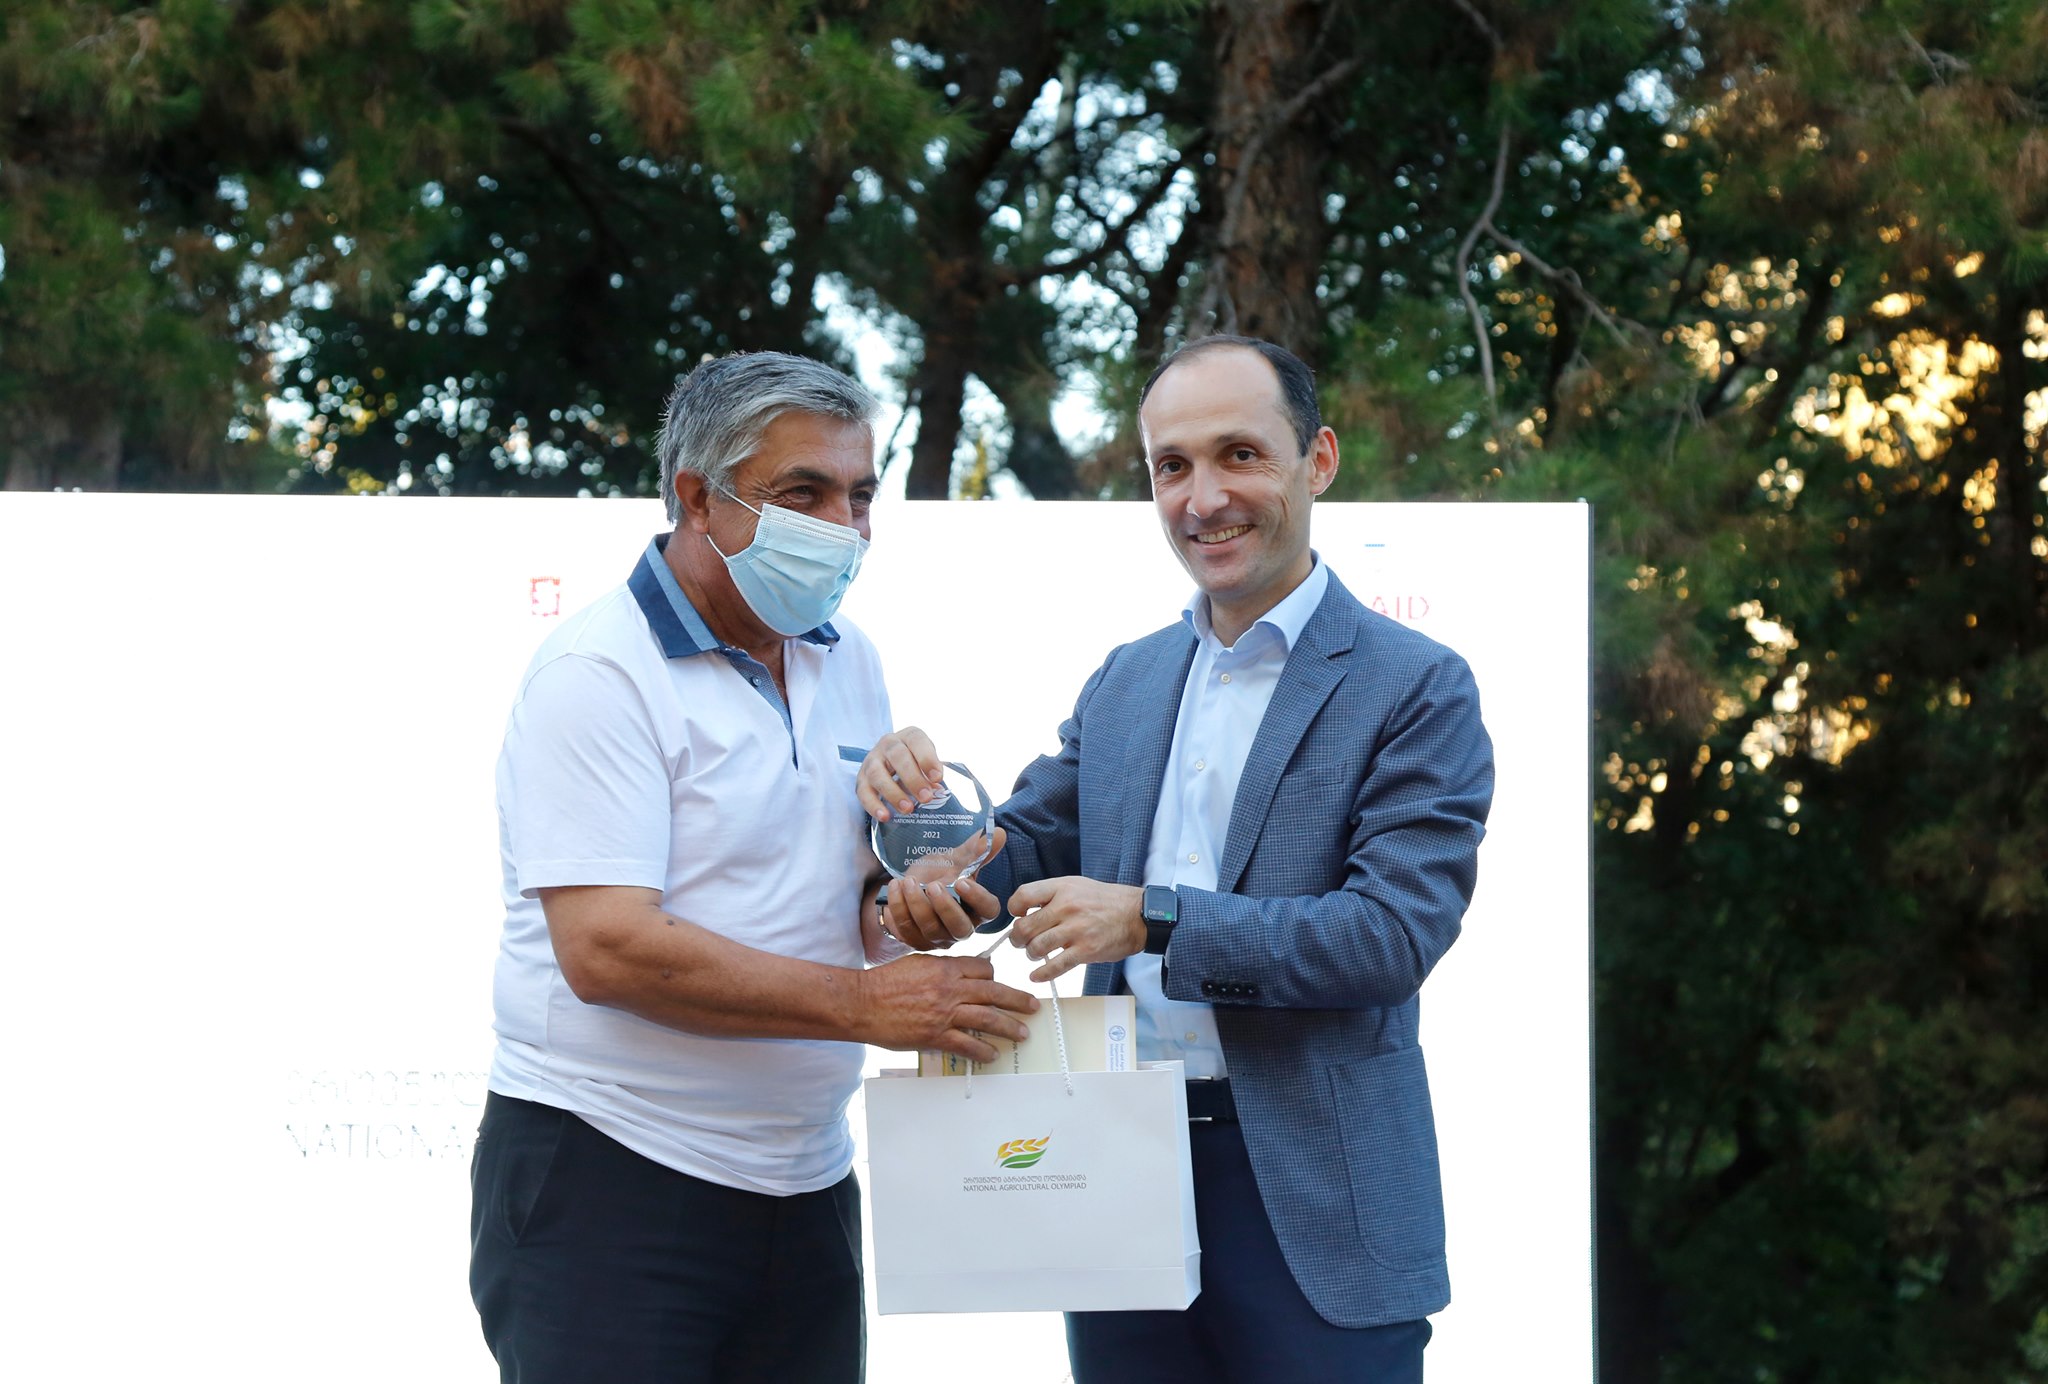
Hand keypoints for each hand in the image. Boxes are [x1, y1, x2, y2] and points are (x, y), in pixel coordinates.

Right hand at [857, 726, 945, 821]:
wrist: (889, 761)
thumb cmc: (913, 761)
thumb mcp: (925, 761)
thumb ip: (931, 774)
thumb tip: (936, 790)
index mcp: (908, 737)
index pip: (916, 741)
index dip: (927, 759)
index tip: (938, 778)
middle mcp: (888, 744)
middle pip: (898, 757)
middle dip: (913, 779)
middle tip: (926, 797)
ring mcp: (872, 760)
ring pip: (878, 774)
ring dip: (893, 793)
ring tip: (908, 809)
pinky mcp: (861, 779)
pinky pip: (863, 792)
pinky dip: (873, 805)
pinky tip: (885, 816)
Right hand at [858, 954, 1037, 1063]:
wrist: (862, 1003)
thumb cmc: (884, 982)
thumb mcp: (916, 963)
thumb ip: (940, 968)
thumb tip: (958, 973)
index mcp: (945, 968)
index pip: (983, 968)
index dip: (994, 975)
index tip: (999, 982)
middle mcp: (950, 989)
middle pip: (994, 992)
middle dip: (1017, 1000)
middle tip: (1033, 1006)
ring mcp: (944, 1013)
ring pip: (987, 1019)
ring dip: (1009, 1027)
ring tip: (1022, 1033)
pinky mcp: (935, 1036)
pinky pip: (967, 1045)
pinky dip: (983, 1051)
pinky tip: (992, 1055)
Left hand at [881, 829, 1006, 950]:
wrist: (913, 883)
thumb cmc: (941, 874)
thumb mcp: (957, 860)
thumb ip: (976, 849)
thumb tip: (998, 833)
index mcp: (977, 909)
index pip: (988, 910)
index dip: (978, 898)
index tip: (962, 881)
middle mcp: (960, 928)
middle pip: (960, 928)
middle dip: (945, 907)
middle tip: (933, 885)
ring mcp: (937, 937)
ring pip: (930, 929)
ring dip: (917, 904)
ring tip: (908, 881)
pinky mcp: (914, 940)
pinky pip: (905, 930)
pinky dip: (898, 909)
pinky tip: (895, 888)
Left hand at [1007, 877, 1144, 983]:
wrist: (1137, 915)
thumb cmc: (1104, 901)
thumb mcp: (1076, 885)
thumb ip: (1050, 895)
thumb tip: (1023, 911)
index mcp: (1062, 888)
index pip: (1023, 896)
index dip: (1014, 909)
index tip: (1018, 916)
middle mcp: (1066, 907)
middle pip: (1024, 927)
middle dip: (1017, 938)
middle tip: (1021, 941)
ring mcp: (1076, 930)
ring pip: (1036, 948)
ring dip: (1030, 954)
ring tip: (1035, 954)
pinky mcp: (1085, 951)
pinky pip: (1055, 967)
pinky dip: (1041, 974)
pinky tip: (1036, 975)